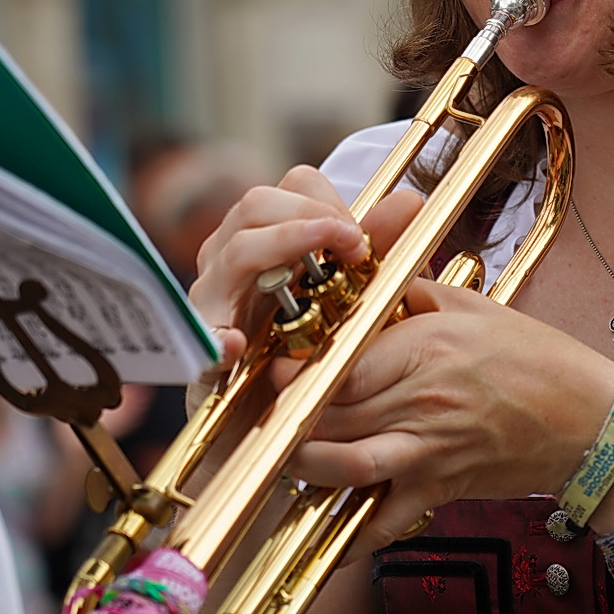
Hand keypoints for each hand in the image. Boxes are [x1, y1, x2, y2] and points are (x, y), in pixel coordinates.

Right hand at [186, 166, 420, 370]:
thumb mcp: (344, 297)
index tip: (360, 235)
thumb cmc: (304, 351)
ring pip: (232, 255)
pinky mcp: (204, 362)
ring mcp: (213, 307)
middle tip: (353, 246)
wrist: (265, 425)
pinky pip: (204, 342)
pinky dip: (217, 341)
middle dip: (308, 216)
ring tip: (316, 267)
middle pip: (255, 206)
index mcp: (268, 240)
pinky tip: (236, 344)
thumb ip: (375, 249)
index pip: (290, 187)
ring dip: (276, 250)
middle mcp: (233, 263)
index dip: (328, 200)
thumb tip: (409, 200)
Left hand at [281, 277, 613, 553]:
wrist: (590, 420)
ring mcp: (429, 449)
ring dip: (305, 466)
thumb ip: (412, 294)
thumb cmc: (537, 359)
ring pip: (343, 464)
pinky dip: (350, 533)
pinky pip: (383, 520)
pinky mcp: (440, 487)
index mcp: (425, 346)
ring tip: (287, 457)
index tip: (281, 369)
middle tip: (271, 412)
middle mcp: (421, 399)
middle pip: (331, 415)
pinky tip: (326, 530)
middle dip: (289, 418)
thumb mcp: (472, 308)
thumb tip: (369, 283)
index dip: (299, 372)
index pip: (340, 365)